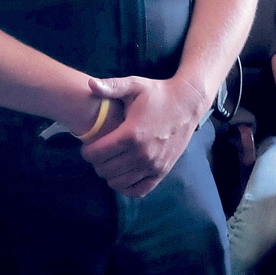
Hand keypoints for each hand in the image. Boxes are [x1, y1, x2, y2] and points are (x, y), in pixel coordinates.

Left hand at [79, 75, 207, 197]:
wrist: (188, 103)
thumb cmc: (159, 93)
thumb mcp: (135, 86)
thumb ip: (111, 87)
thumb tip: (90, 84)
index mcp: (131, 134)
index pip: (95, 155)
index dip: (87, 150)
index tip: (90, 144)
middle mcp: (142, 153)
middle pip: (104, 170)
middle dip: (97, 162)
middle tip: (101, 151)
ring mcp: (153, 165)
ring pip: (118, 182)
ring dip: (110, 174)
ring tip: (112, 160)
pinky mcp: (162, 171)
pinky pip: (137, 190)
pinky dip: (126, 186)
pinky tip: (125, 173)